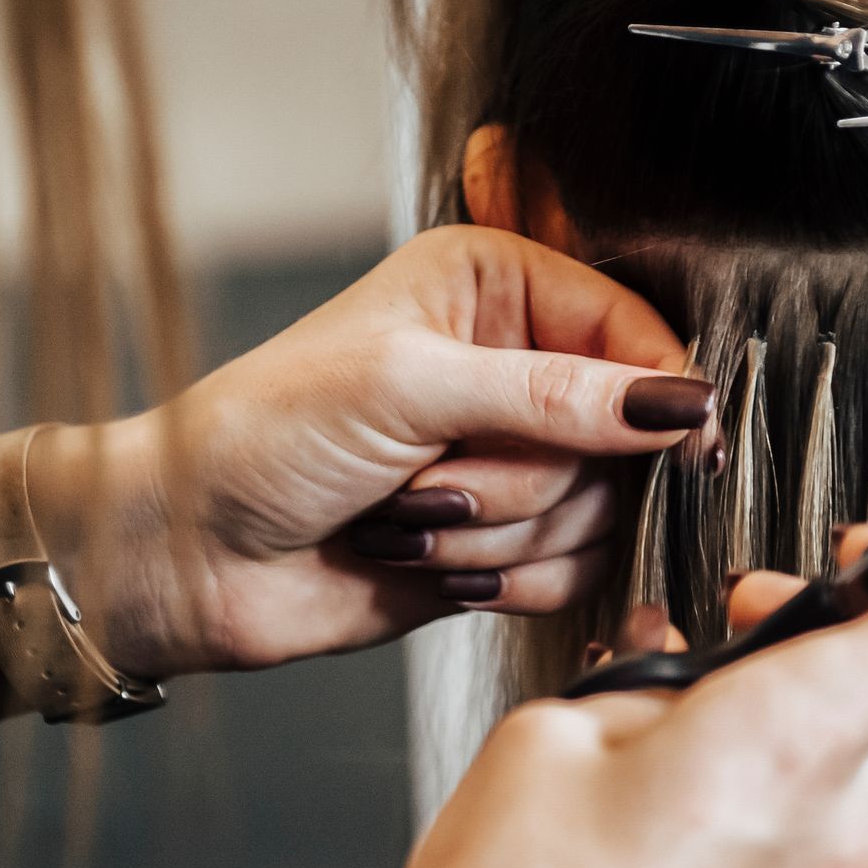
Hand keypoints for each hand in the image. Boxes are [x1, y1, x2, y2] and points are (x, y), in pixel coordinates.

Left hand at [30, 226, 714, 675]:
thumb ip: (554, 394)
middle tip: (438, 474)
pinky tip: (428, 560)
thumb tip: (675, 401)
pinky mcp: (508, 539)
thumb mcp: (410, 387)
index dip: (654, 390)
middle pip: (624, 435)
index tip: (676, 439)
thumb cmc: (266, 438)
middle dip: (531, 475)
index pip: (633, 328)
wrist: (191, 554)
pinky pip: (575, 571)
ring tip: (408, 515)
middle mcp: (516, 366)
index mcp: (495, 287)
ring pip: (601, 511)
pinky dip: (505, 580)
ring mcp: (514, 457)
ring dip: (499, 531)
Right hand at [347, 528, 867, 867]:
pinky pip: (839, 832)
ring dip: (829, 704)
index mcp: (782, 746)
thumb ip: (655, 677)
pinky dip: (796, 783)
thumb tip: (696, 661)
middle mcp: (832, 829)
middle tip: (768, 611)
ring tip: (708, 700)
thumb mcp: (551, 734)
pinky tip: (696, 782)